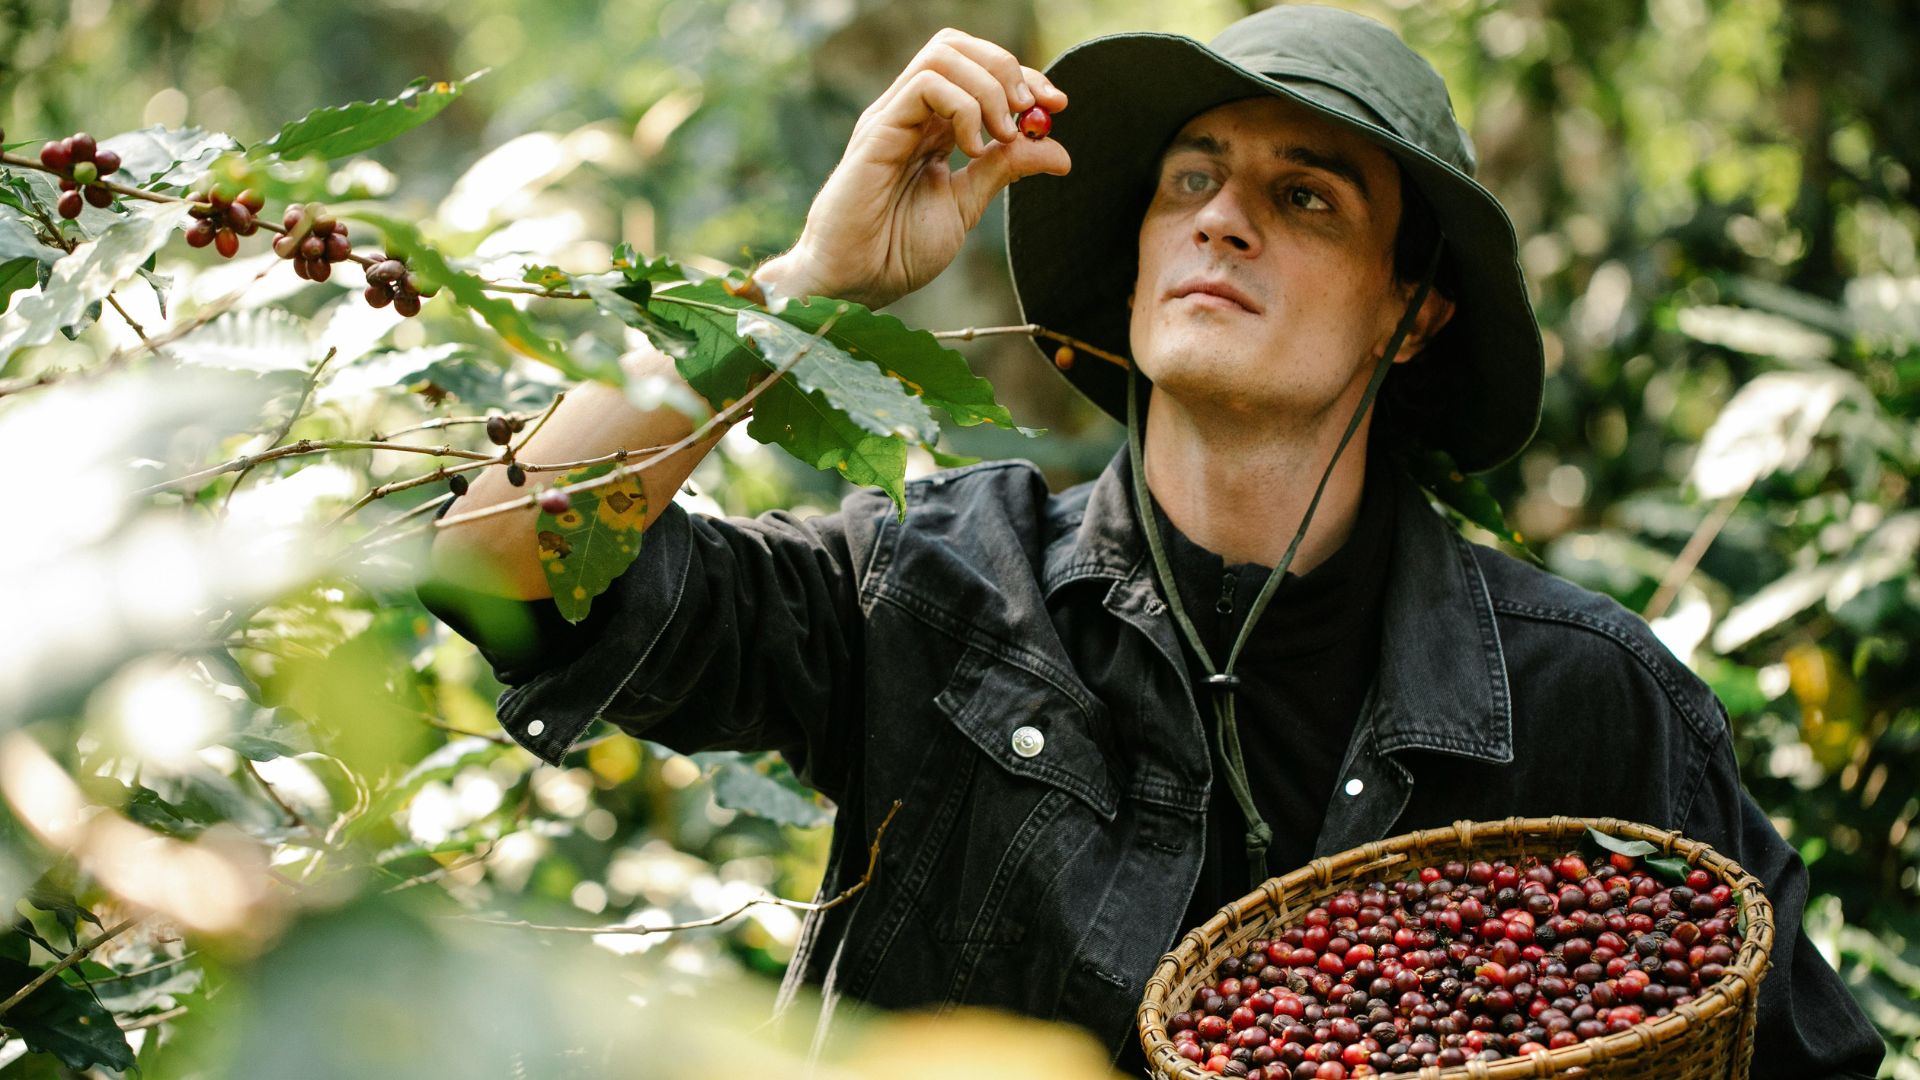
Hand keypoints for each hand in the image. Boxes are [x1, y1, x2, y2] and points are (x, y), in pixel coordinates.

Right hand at [758, 28, 1070, 309]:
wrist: (857, 284)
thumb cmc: (896, 250)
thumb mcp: (967, 205)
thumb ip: (1004, 170)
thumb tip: (1060, 153)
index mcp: (929, 127)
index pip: (977, 70)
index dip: (1022, 77)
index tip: (1057, 105)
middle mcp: (909, 113)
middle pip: (958, 47)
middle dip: (1006, 67)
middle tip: (1029, 110)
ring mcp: (891, 118)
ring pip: (942, 55)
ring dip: (987, 88)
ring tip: (1000, 136)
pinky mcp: (877, 132)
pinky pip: (925, 87)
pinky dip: (964, 107)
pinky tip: (972, 149)